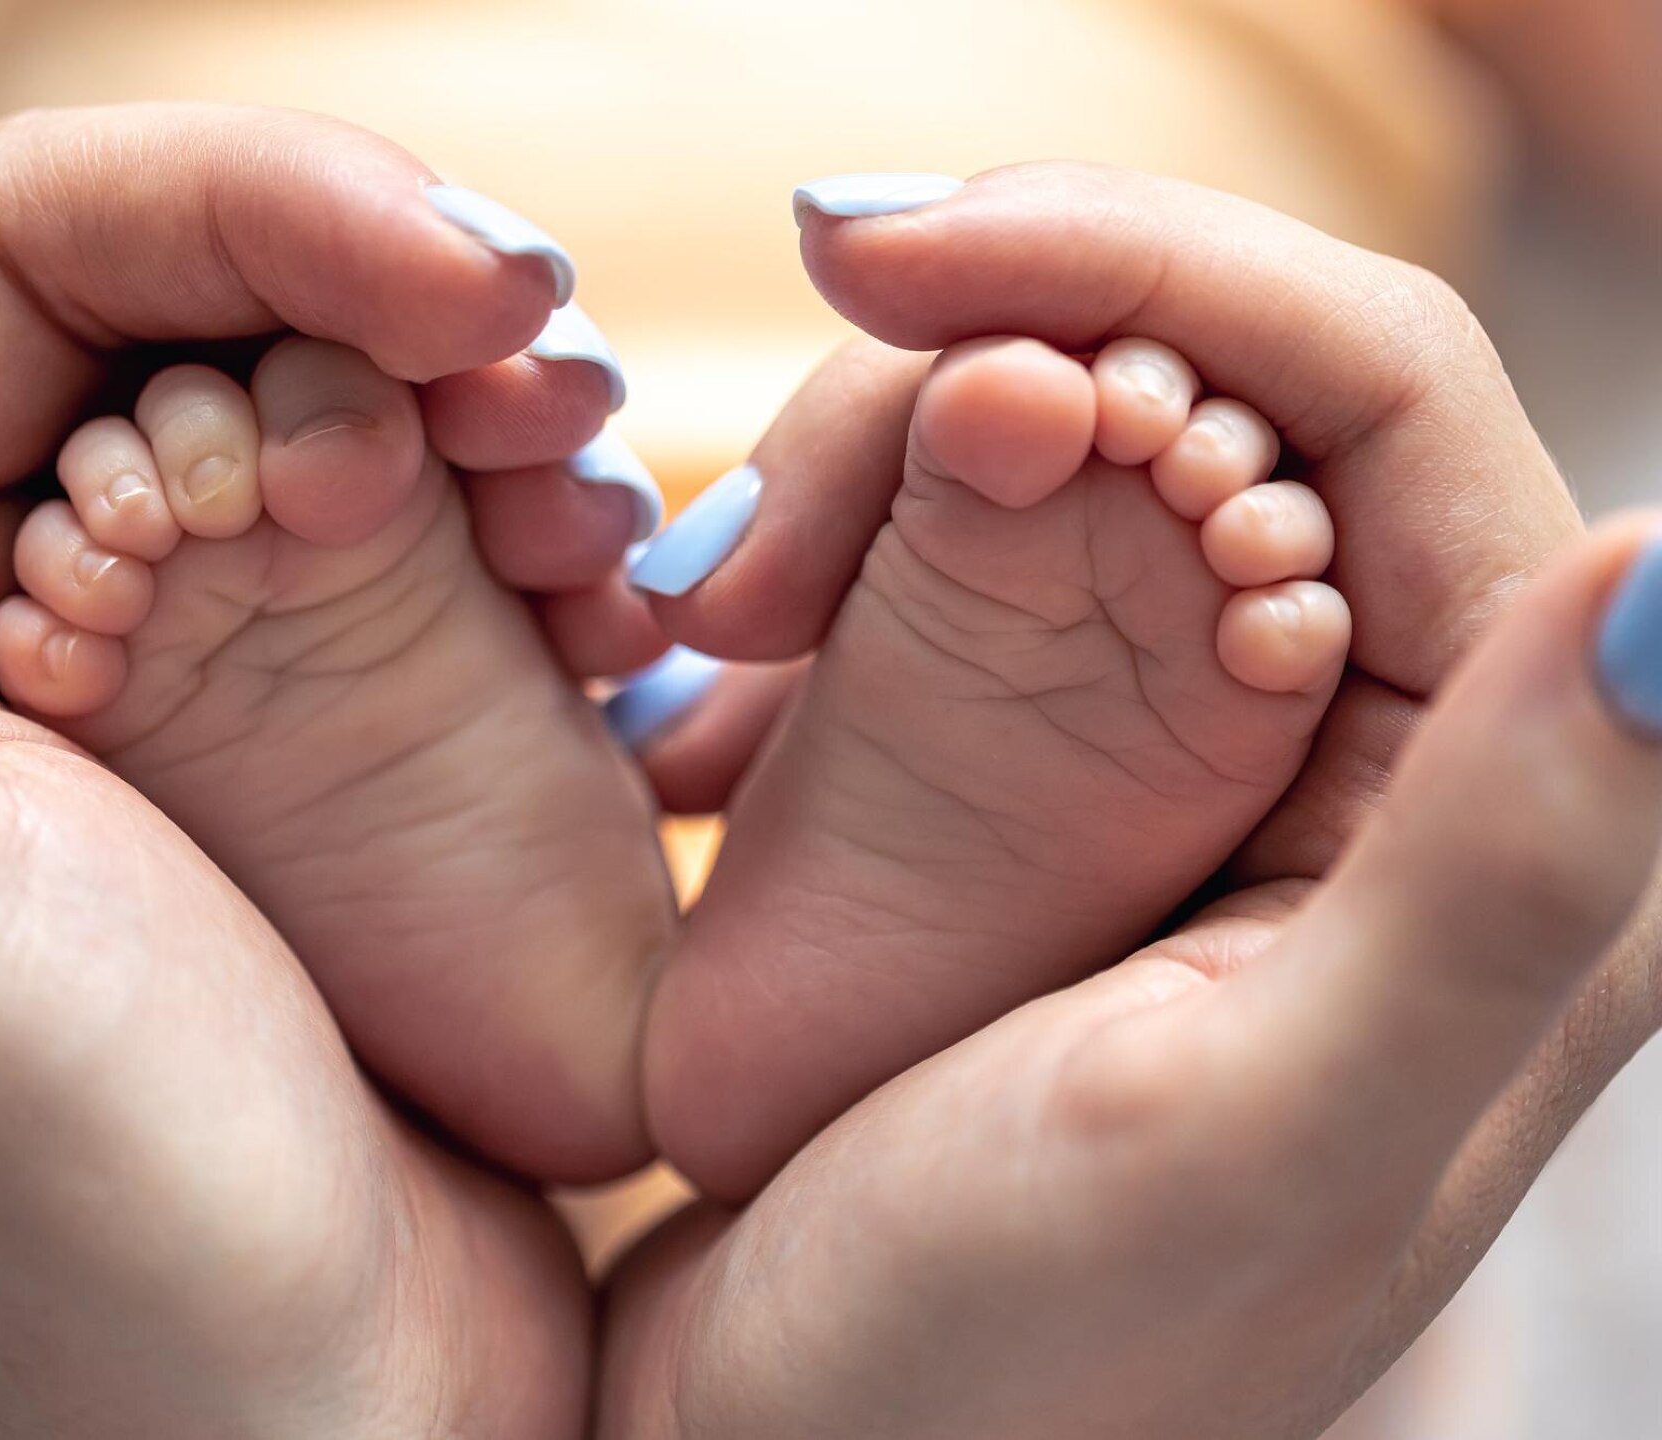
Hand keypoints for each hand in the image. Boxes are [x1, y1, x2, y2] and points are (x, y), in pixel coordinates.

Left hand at [0, 105, 631, 1437]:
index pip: (27, 249)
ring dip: (496, 406)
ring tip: (591, 506)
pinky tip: (606, 596)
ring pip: (346, 392)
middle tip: (552, 383)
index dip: (254, 202)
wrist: (319, 1421)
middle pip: (206, 292)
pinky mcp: (336, 721)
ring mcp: (188, 653)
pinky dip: (543, 523)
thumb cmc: (68, 1211)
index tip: (455, 272)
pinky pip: (447, 535)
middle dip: (402, 295)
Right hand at [600, 165, 1661, 1437]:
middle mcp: (1358, 750)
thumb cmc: (1005, 1376)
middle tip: (728, 549)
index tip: (876, 246)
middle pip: (1185, 383)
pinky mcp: (1031, 778)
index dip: (1136, 258)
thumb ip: (1494, 880)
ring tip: (688, 647)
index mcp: (1484, 814)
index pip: (1370, 385)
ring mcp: (1178, 754)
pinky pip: (929, 566)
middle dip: (943, 383)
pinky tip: (689, 683)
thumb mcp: (1249, 1140)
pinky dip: (800, 572)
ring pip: (1036, 453)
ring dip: (843, 487)